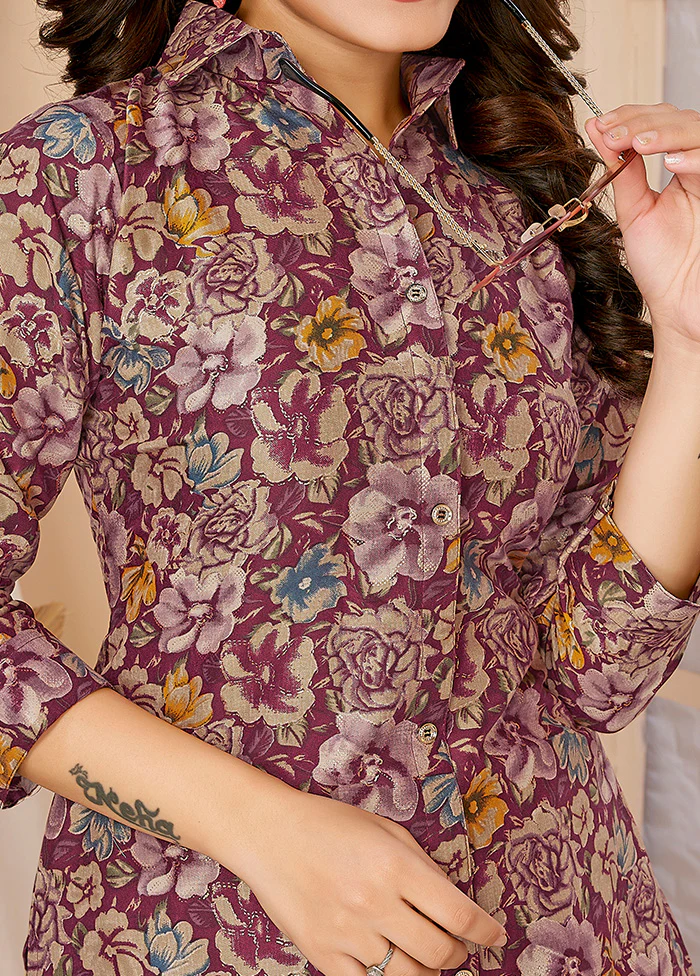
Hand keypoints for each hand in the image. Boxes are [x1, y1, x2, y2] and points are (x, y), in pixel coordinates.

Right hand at [232, 783, 506, 975]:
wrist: (268, 834)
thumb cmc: (329, 824)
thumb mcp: (384, 829)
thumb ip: (421, 865)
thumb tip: (453, 902)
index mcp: (395, 866)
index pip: (458, 915)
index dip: (485, 932)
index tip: (495, 936)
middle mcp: (375, 903)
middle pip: (439, 953)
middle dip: (458, 954)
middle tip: (456, 946)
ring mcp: (347, 933)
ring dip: (427, 970)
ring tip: (424, 954)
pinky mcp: (323, 955)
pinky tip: (391, 963)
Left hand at [585, 104, 699, 349]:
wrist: (680, 308)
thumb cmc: (662, 266)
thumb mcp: (634, 211)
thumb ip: (620, 170)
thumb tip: (597, 129)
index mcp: (682, 168)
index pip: (662, 122)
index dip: (633, 116)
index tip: (602, 125)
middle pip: (683, 120)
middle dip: (644, 122)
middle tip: (613, 133)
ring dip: (667, 132)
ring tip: (638, 143)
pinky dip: (695, 158)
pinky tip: (671, 161)